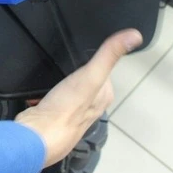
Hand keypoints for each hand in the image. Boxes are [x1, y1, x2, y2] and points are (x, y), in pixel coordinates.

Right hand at [16, 29, 142, 166]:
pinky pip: (48, 99)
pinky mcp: (51, 118)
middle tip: (60, 67)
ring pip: (65, 90)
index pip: (101, 69)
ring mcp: (69, 114)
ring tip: (49, 80)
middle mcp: (90, 108)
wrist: (37, 136)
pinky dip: (42, 94)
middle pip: (82, 79)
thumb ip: (109, 55)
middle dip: (71, 72)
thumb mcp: (91, 75)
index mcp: (103, 97)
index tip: (77, 56)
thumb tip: (135, 35)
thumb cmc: (66, 108)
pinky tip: (38, 93)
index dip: (89, 60)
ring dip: (56, 84)